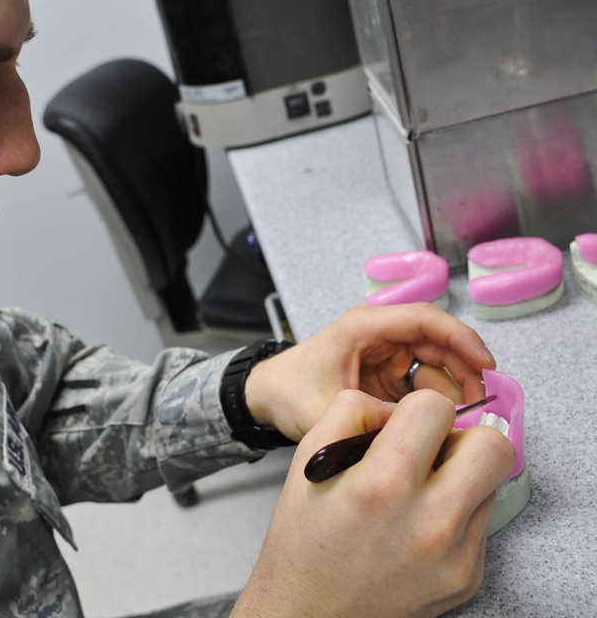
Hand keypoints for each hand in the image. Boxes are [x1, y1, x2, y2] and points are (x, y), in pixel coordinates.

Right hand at [232, 389, 515, 617]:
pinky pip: (480, 523)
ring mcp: (455, 555)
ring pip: (491, 483)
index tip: (405, 426)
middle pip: (493, 445)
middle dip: (461, 438)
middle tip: (431, 453)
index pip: (437, 409)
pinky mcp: (469, 577)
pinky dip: (454, 515)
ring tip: (418, 493)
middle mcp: (428, 522)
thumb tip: (398, 407)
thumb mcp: (307, 460)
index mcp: (381, 485)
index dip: (418, 409)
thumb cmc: (304, 539)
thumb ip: (352, 413)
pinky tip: (416, 528)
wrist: (311, 612)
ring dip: (459, 477)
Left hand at [245, 304, 496, 441]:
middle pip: (438, 340)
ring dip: (452, 386)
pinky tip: (442, 422)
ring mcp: (384, 353)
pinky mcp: (385, 372)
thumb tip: (419, 431)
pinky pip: (421, 380)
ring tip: (460, 419)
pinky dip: (436, 399)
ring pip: (434, 362)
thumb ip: (372, 418)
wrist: (265, 397)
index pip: (424, 319)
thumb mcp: (328, 409)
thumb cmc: (288, 391)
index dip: (461, 339)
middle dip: (465, 368)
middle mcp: (378, 334)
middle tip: (481, 402)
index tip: (485, 364)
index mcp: (363, 327)